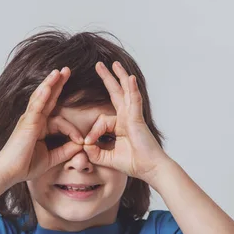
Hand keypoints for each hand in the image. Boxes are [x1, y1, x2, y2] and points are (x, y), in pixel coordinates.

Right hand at [0, 67, 83, 184]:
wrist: (9, 172)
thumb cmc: (25, 166)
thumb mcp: (51, 158)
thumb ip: (66, 151)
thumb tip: (81, 145)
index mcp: (39, 128)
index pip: (59, 120)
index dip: (73, 129)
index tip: (82, 141)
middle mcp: (34, 120)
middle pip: (48, 98)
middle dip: (57, 85)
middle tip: (66, 70)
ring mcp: (29, 119)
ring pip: (41, 98)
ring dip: (50, 84)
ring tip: (58, 72)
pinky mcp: (27, 123)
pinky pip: (36, 106)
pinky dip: (42, 96)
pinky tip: (48, 86)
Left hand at [83, 61, 170, 180]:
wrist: (149, 169)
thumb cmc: (133, 163)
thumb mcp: (106, 158)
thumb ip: (93, 151)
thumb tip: (84, 143)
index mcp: (120, 125)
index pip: (100, 120)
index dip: (92, 132)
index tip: (87, 144)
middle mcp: (126, 117)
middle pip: (115, 93)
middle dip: (107, 79)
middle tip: (98, 65)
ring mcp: (133, 116)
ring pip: (125, 92)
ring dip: (120, 76)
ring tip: (114, 64)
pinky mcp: (137, 118)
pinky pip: (134, 100)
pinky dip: (132, 89)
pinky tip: (130, 78)